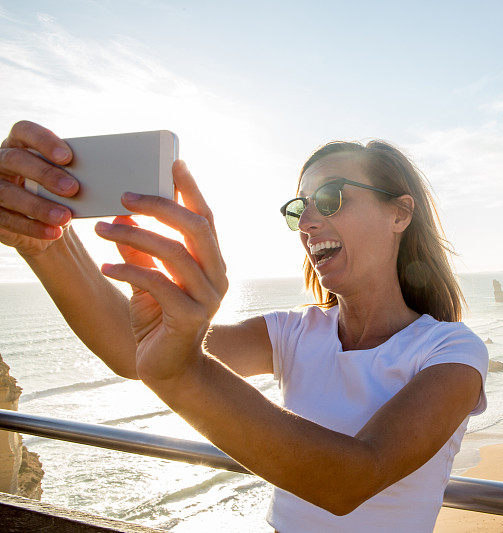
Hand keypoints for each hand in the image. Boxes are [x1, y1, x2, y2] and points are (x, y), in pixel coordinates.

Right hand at [0, 121, 76, 255]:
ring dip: (39, 206)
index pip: (24, 131)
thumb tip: (114, 175)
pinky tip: (53, 232)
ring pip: (8, 193)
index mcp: (20, 144)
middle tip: (73, 188)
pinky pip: (6, 219)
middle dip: (44, 173)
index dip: (43, 140)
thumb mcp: (69, 180)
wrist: (47, 224)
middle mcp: (2, 162)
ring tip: (65, 217)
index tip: (67, 157)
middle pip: (15, 159)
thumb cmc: (60, 194)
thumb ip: (82, 172)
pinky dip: (32, 226)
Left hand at [95, 160, 227, 382]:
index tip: (173, 162)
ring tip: (102, 228)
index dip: (191, 189)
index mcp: (212, 263)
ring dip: (134, 235)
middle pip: (195, 228)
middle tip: (124, 195)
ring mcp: (208, 297)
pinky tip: (107, 265)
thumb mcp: (149, 280)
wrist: (170, 370)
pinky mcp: (190, 317)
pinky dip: (129, 270)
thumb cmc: (160, 322)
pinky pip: (158, 283)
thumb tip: (124, 215)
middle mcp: (217, 276)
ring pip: (174, 252)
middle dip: (159, 206)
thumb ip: (142, 251)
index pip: (205, 218)